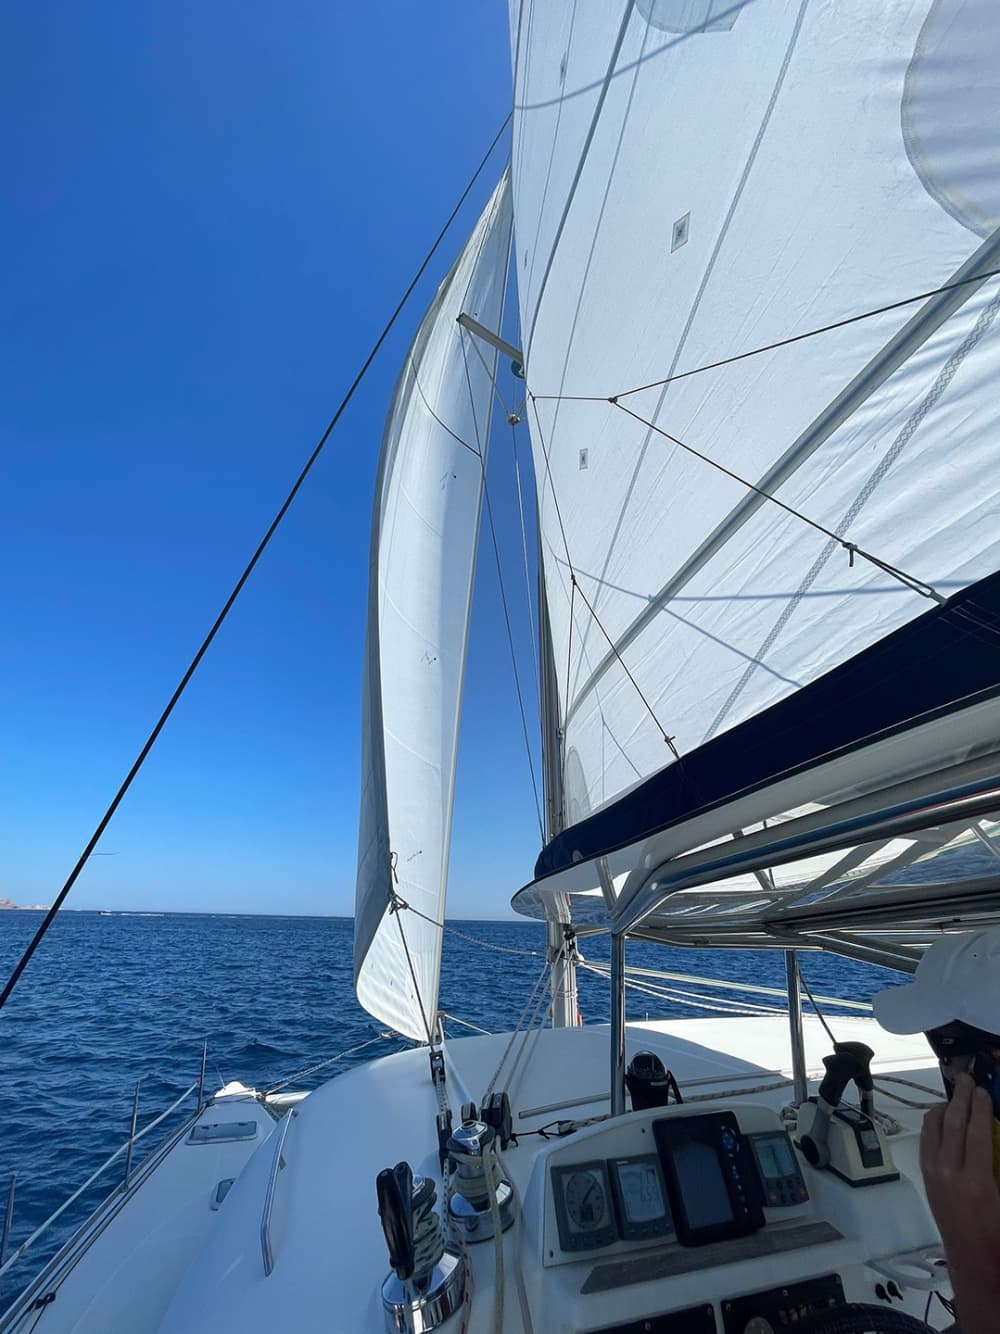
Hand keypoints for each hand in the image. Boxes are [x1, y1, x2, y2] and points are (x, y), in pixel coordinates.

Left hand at [920, 1073, 999, 1332]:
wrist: (973, 1258)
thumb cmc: (997, 1230)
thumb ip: (999, 1160)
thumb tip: (994, 1132)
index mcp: (976, 1181)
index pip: (975, 1131)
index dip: (980, 1107)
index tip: (984, 1090)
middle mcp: (949, 1173)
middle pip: (952, 1124)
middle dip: (961, 1098)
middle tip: (967, 1078)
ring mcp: (933, 1173)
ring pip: (933, 1128)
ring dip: (945, 1106)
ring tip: (956, 1094)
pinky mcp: (926, 1176)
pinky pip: (927, 1140)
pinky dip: (934, 1123)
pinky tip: (944, 1116)